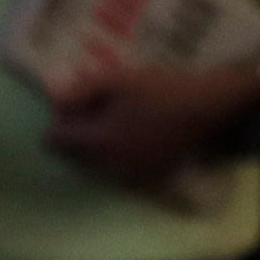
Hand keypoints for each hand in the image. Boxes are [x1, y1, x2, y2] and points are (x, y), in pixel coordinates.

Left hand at [39, 49, 253, 196]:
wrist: (205, 109)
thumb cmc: (160, 90)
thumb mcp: (116, 79)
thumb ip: (80, 91)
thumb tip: (54, 100)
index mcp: (98, 144)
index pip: (55, 141)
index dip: (60, 120)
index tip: (76, 104)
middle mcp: (108, 168)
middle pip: (72, 155)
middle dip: (77, 134)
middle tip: (99, 108)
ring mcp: (128, 178)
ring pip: (93, 165)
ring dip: (96, 145)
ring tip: (119, 119)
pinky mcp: (145, 180)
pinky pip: (116, 170)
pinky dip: (117, 155)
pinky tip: (135, 134)